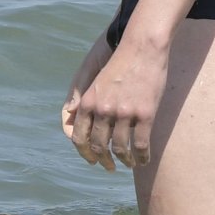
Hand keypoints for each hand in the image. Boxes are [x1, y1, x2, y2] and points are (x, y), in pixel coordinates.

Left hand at [64, 34, 167, 170]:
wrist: (142, 47)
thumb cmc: (120, 63)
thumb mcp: (95, 81)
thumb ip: (85, 100)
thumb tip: (69, 114)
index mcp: (88, 101)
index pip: (79, 137)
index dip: (84, 153)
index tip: (92, 160)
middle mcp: (103, 110)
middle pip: (99, 147)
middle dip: (103, 161)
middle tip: (109, 167)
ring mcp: (124, 113)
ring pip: (121, 149)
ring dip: (125, 160)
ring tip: (129, 164)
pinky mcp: (145, 114)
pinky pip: (140, 145)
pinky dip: (141, 157)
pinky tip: (143, 160)